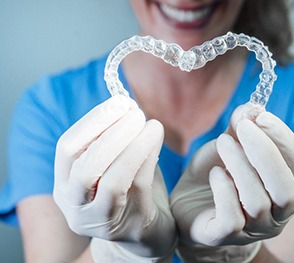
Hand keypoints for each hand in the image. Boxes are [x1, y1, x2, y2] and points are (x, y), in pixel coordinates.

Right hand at [53, 95, 175, 260]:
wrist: (143, 233)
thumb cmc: (128, 192)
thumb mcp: (112, 165)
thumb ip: (114, 140)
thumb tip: (127, 105)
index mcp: (65, 185)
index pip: (67, 149)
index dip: (92, 122)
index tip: (119, 102)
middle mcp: (75, 205)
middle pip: (84, 167)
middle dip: (110, 133)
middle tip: (135, 112)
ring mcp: (100, 220)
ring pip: (111, 181)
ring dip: (132, 145)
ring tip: (150, 123)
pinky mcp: (128, 225)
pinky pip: (137, 186)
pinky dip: (147, 157)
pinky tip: (156, 139)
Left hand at [170, 105, 293, 261]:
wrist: (189, 203)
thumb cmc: (218, 173)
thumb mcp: (231, 146)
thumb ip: (241, 128)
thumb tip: (251, 108)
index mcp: (289, 191)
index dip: (288, 143)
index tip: (262, 117)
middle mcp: (277, 215)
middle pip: (287, 190)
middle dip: (266, 152)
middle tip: (243, 127)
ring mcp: (253, 230)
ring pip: (258, 202)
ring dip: (239, 165)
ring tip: (223, 143)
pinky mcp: (225, 237)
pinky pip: (232, 219)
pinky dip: (224, 190)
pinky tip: (216, 174)